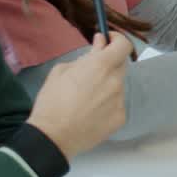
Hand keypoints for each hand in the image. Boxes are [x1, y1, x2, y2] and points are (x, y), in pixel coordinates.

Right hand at [27, 33, 132, 159]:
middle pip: (120, 65)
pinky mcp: (121, 117)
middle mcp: (116, 81)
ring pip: (117, 85)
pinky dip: (107, 103)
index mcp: (102, 65)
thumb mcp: (61, 71)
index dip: (117, 39)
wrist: (53, 137)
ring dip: (106, 85)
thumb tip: (100, 43)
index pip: (124, 44)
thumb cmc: (52, 101)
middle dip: (108, 64)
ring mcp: (120, 100)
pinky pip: (116, 104)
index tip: (108, 40)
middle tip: (90, 72)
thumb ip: (85, 56)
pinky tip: (90, 111)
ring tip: (85, 97)